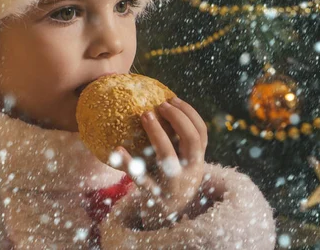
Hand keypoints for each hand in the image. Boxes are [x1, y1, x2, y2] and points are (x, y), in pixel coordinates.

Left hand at [112, 97, 207, 229]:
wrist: (164, 221)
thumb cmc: (167, 182)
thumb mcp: (177, 163)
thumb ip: (174, 142)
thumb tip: (155, 105)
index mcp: (197, 161)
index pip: (201, 132)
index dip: (190, 113)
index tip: (172, 98)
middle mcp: (190, 173)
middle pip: (192, 141)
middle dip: (178, 119)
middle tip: (160, 104)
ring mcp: (174, 186)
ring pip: (169, 158)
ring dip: (158, 134)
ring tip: (144, 115)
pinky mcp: (155, 197)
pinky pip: (142, 179)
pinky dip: (130, 163)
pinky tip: (117, 149)